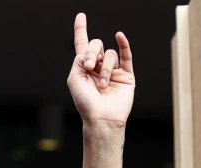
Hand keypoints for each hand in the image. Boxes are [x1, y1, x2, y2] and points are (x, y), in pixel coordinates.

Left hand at [68, 13, 134, 131]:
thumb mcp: (74, 78)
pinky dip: (123, 44)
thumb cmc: (85, 102)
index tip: (80, 16)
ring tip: (102, 84)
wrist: (101, 118)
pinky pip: (126, 54)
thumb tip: (90, 49)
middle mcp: (98, 66)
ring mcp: (113, 69)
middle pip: (96, 45)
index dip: (81, 30)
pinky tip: (119, 36)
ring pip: (109, 54)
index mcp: (84, 67)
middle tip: (89, 67)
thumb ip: (80, 59)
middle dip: (92, 53)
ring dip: (104, 68)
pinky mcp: (126, 74)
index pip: (82, 44)